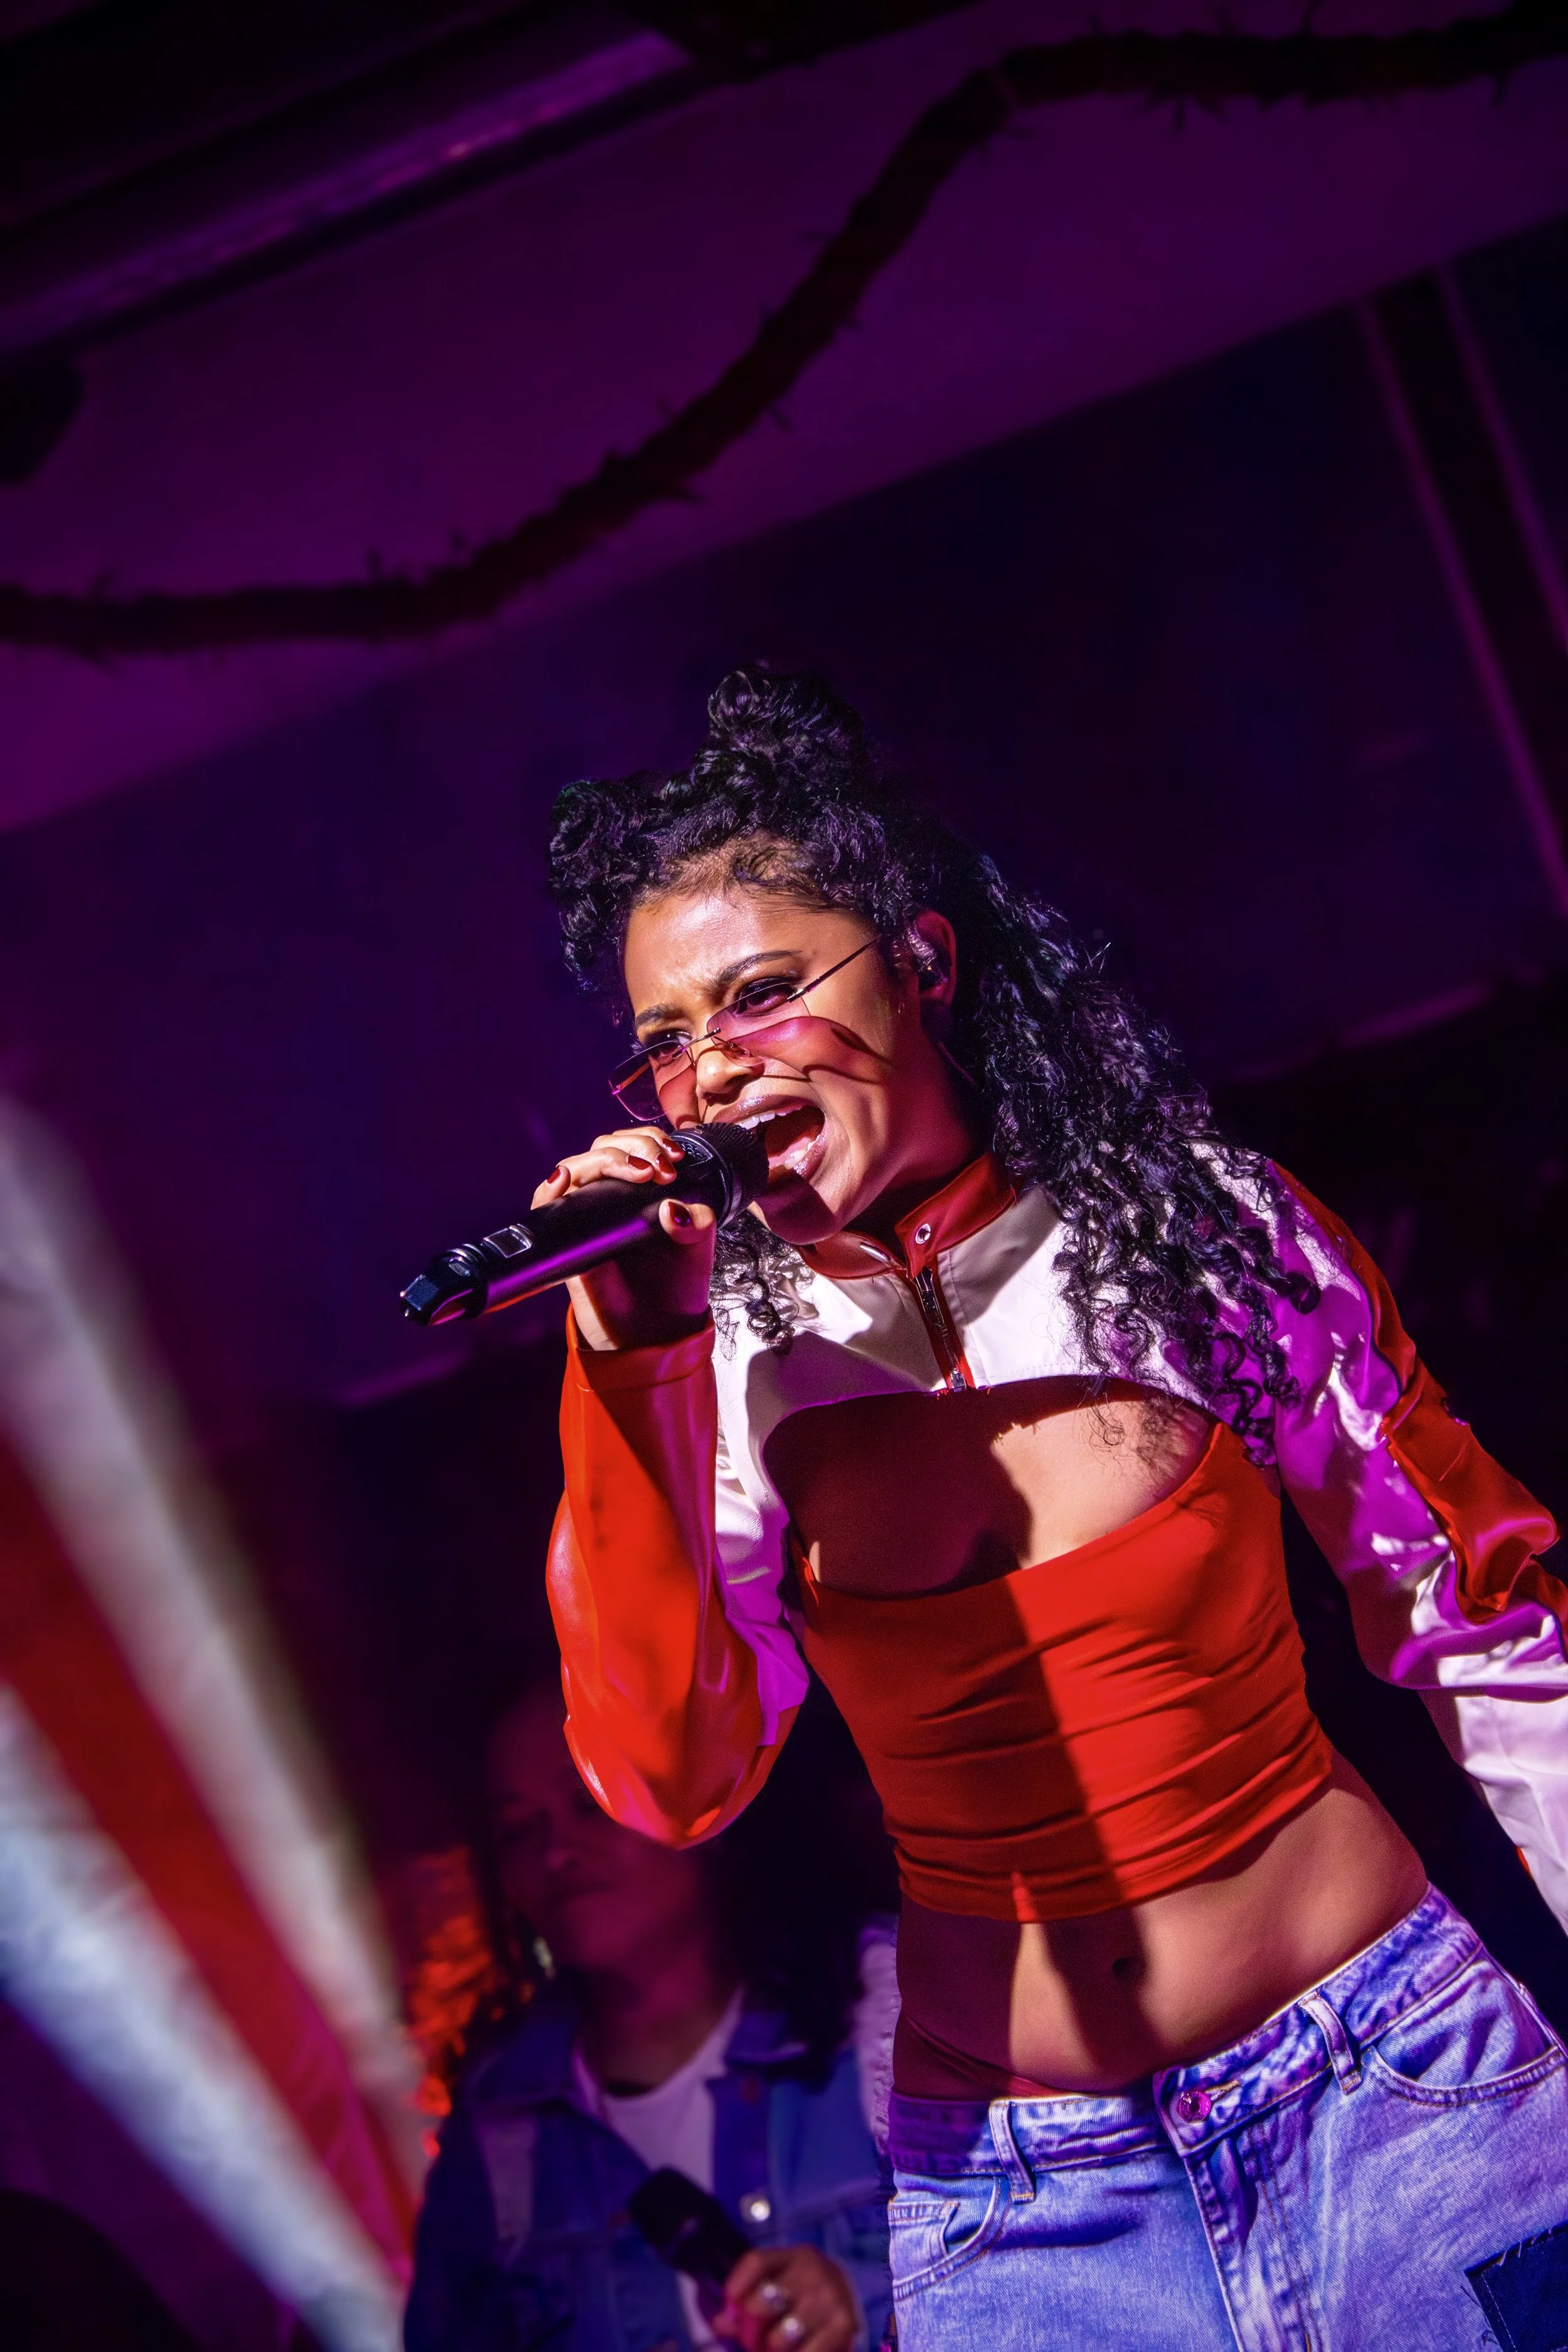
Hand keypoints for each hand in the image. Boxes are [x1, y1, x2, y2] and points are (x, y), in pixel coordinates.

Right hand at [532, 1125, 717, 1350]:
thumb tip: (671, 1207)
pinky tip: (564, 1178)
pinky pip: (546, 1207)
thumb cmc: (675, 1287)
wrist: (656, 1333)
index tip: (674, 1158)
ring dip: (603, 1159)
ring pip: (575, 1167)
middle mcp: (609, 1199)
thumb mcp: (699, 1246)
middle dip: (634, 1145)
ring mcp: (585, 1218)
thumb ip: (697, 1221)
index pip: (632, 1146)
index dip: (649, 1140)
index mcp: (640, 1192)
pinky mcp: (566, 1242)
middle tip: (660, 1167)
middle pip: (603, 1148)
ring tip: (638, 1171)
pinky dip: (550, 1188)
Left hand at [715, 2245, 862, 2351]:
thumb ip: (748, 2301)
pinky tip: (797, 2351)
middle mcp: (813, 2271)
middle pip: (762, 2301)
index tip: (728, 2307)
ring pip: (779, 2338)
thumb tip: (720, 2322)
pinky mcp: (844, 2325)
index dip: (735, 2285)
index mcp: (795, 2255)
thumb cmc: (804, 2296)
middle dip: (750, 2328)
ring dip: (773, 2349)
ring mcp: (829, 2298)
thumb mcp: (782, 2286)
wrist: (852, 2302)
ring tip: (778, 2346)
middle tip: (754, 2338)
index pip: (755, 2261)